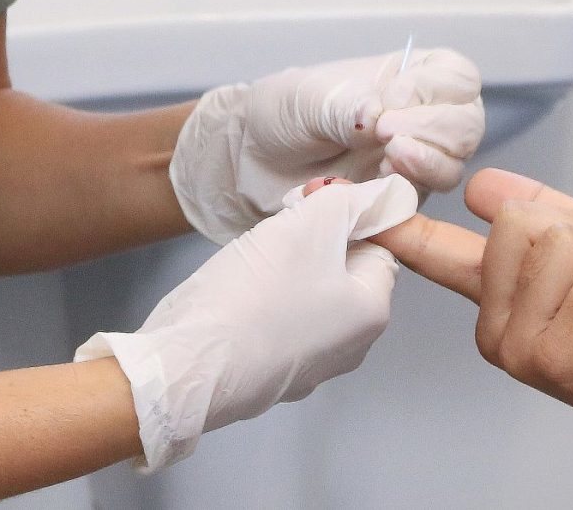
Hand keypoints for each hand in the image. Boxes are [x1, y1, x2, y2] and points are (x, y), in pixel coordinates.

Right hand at [76, 174, 417, 470]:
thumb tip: (366, 197)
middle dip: (313, 241)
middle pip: (342, 272)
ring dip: (286, 270)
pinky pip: (279, 322)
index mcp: (373, 312)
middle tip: (277, 228)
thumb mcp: (310, 225)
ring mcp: (311, 367)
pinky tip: (237, 294)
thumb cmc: (260, 291)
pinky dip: (263, 302)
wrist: (194, 361)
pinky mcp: (271, 376)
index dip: (347, 216)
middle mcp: (353, 347)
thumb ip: (344, 202)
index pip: (378, 247)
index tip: (309, 204)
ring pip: (308, 295)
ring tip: (252, 259)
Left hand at [170, 46, 484, 241]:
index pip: (456, 78)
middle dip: (435, 131)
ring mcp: (410, 161)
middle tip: (388, 138)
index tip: (393, 100)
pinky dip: (405, 194)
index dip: (435, 89)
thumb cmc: (278, 113)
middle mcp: (418, 119)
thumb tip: (376, 114)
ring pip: (452, 165)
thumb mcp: (306, 97)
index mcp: (406, 78)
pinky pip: (421, 202)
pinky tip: (376, 186)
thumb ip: (344, 104)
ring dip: (426, 163)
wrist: (247, 162)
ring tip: (386, 161)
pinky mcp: (395, 199)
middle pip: (466, 123)